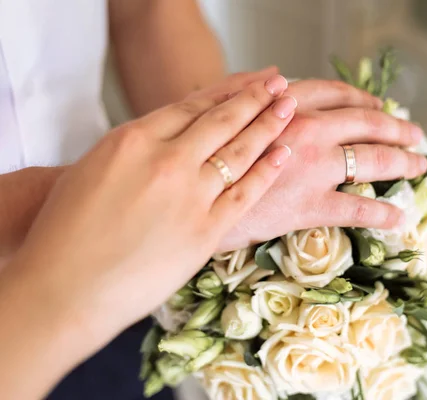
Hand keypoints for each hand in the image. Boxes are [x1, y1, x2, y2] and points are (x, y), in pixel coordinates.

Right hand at [0, 75, 295, 379]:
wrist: (65, 286)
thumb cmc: (67, 230)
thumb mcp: (94, 168)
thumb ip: (136, 148)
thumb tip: (169, 136)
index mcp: (134, 139)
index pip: (192, 106)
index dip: (227, 91)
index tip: (249, 81)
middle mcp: (166, 160)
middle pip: (222, 121)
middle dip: (255, 99)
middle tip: (279, 86)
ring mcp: (189, 194)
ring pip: (239, 152)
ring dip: (268, 126)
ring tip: (288, 108)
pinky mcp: (205, 231)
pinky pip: (244, 194)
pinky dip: (266, 172)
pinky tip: (282, 154)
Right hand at [219, 80, 426, 250]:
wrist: (187, 194)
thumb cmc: (200, 150)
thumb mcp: (220, 108)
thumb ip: (249, 88)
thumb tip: (275, 72)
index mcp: (287, 104)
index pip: (338, 95)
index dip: (364, 99)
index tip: (381, 106)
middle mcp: (307, 129)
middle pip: (367, 124)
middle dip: (397, 128)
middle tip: (416, 134)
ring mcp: (312, 166)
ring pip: (374, 160)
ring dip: (403, 161)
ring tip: (419, 165)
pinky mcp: (309, 205)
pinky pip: (358, 209)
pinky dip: (383, 214)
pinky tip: (398, 219)